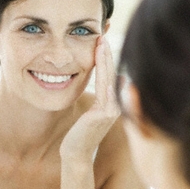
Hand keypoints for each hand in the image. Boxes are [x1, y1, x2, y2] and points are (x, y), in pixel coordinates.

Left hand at [60, 36, 120, 160]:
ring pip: (109, 78)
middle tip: (101, 35)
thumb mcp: (85, 112)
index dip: (105, 58)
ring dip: (104, 59)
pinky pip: (104, 89)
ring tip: (100, 43)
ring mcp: (112, 109)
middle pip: (111, 74)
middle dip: (106, 54)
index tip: (99, 41)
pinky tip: (99, 61)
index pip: (108, 76)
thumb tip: (86, 82)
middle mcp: (115, 105)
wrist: (74, 152)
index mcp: (110, 103)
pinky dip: (102, 74)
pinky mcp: (105, 114)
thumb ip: (90, 98)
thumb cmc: (76, 132)